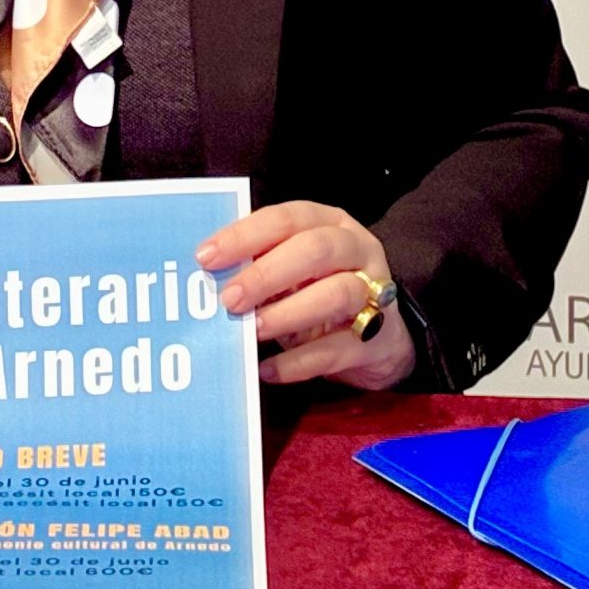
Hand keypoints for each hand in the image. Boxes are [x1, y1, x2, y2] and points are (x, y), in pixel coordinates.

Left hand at [198, 200, 415, 391]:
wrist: (381, 340)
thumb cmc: (322, 292)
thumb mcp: (294, 271)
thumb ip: (260, 265)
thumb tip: (209, 277)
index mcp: (330, 223)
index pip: (287, 218)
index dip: (245, 235)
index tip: (207, 257)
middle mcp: (357, 250)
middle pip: (316, 249)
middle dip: (267, 273)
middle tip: (230, 299)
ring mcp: (375, 293)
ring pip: (336, 293)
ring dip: (288, 313)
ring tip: (254, 330)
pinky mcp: (379, 339)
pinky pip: (338, 348)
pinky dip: (299, 362)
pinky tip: (268, 370)